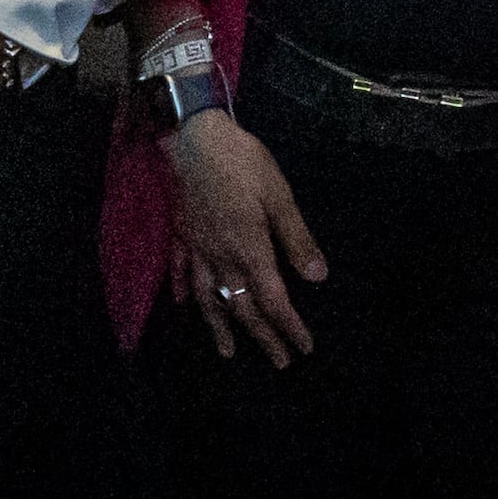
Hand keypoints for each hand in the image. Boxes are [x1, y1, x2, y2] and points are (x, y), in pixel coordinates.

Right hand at [165, 109, 330, 366]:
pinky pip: (180, 271)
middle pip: (241, 307)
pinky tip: (183, 305)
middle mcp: (220, 257)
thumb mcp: (279, 195)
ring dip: (219, 328)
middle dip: (262, 337)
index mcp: (249, 249)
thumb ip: (296, 238)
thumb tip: (317, 278)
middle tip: (278, 363)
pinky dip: (182, 291)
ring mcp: (196, 247)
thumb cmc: (242, 162)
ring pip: (207, 298)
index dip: (289, 327)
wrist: (194, 136)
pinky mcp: (180, 234)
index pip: (272, 299)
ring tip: (227, 352)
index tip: (304, 348)